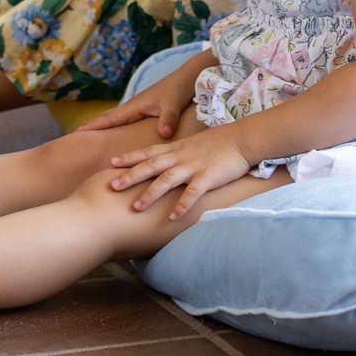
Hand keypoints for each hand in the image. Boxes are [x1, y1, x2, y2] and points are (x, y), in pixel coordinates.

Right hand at [77, 68, 196, 139]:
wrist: (189, 77)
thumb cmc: (179, 89)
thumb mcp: (173, 105)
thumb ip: (168, 120)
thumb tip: (163, 134)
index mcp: (136, 106)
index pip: (110, 118)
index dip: (94, 126)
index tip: (76, 134)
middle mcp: (134, 107)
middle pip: (109, 119)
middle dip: (92, 128)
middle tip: (73, 140)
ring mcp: (140, 109)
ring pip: (117, 121)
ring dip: (103, 129)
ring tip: (90, 141)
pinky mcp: (147, 111)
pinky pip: (127, 123)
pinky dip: (117, 129)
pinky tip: (116, 137)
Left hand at [108, 126, 253, 220]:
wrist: (243, 138)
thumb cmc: (221, 142)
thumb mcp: (194, 143)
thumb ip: (180, 152)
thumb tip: (170, 160)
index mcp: (177, 148)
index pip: (148, 152)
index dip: (129, 157)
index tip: (111, 163)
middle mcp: (181, 156)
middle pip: (150, 166)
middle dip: (130, 176)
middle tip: (112, 186)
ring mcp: (193, 167)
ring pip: (166, 180)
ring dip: (150, 194)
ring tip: (136, 208)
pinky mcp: (208, 177)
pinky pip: (192, 193)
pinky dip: (181, 205)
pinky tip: (172, 217)